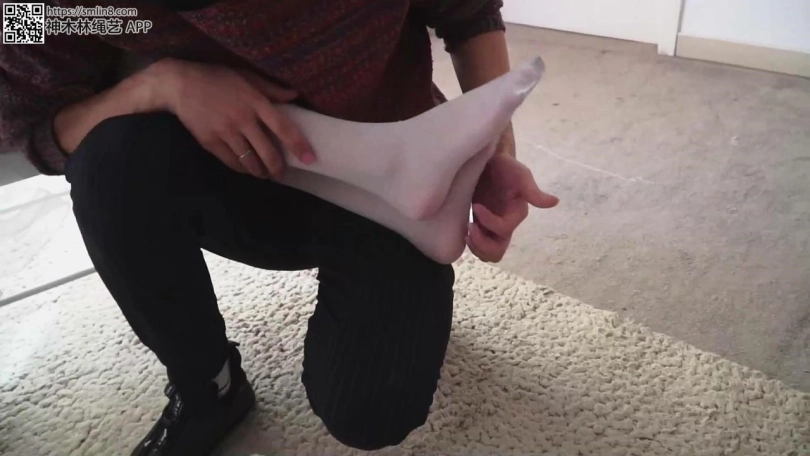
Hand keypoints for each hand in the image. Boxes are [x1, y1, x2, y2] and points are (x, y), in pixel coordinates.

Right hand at [151, 59, 314, 178]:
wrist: (180, 84)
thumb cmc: (217, 79)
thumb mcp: (246, 76)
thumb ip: (271, 89)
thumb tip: (294, 96)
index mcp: (255, 102)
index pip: (283, 127)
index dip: (298, 145)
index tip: (310, 159)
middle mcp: (242, 119)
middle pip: (268, 152)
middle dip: (278, 168)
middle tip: (282, 174)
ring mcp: (225, 132)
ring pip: (250, 161)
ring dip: (261, 172)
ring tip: (265, 174)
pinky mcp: (210, 142)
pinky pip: (231, 162)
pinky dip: (242, 169)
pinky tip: (247, 169)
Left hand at [468, 145, 558, 262]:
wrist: (491, 161)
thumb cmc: (507, 166)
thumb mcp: (521, 175)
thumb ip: (533, 192)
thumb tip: (555, 202)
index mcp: (516, 215)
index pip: (503, 229)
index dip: (488, 221)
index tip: (476, 205)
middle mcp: (505, 224)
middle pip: (497, 252)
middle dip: (482, 245)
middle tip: (470, 227)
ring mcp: (492, 227)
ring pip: (487, 253)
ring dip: (476, 247)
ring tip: (466, 231)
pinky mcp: (481, 225)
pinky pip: (478, 245)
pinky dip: (471, 244)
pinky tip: (463, 230)